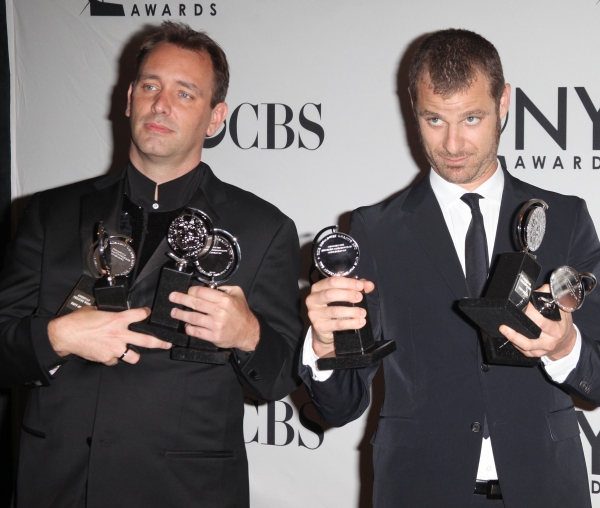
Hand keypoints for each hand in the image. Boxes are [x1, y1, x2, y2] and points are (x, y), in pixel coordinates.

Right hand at [47, 306, 171, 364]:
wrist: (65, 335)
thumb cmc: (78, 321)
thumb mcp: (96, 310)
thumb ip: (109, 313)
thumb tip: (113, 313)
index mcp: (118, 319)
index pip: (140, 315)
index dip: (146, 314)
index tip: (148, 314)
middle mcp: (120, 334)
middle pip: (147, 340)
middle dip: (160, 343)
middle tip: (167, 344)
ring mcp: (115, 348)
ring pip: (134, 356)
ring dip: (134, 354)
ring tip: (132, 352)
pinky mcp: (107, 358)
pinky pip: (115, 360)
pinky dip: (113, 358)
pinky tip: (107, 353)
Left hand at [169, 285, 259, 350]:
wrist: (248, 332)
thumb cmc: (242, 313)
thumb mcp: (237, 294)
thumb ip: (224, 288)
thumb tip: (208, 286)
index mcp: (225, 300)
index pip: (201, 292)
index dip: (191, 290)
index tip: (187, 291)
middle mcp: (219, 312)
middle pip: (195, 303)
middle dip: (181, 299)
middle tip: (172, 297)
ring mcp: (216, 325)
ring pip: (193, 318)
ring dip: (181, 314)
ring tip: (174, 312)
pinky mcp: (214, 336)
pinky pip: (196, 331)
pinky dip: (188, 328)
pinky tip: (186, 324)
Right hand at [306, 277, 373, 357]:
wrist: (324, 330)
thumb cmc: (334, 307)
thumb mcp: (344, 295)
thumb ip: (356, 288)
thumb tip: (370, 285)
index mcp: (317, 288)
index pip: (331, 281)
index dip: (347, 283)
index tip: (360, 286)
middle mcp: (312, 299)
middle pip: (330, 294)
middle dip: (348, 295)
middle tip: (360, 298)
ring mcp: (314, 314)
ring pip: (334, 311)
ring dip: (352, 311)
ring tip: (363, 312)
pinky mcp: (319, 326)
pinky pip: (337, 324)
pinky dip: (351, 323)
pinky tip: (360, 322)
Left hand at [499, 284, 577, 360]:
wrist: (567, 343)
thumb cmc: (563, 324)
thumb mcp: (563, 310)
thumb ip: (553, 298)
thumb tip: (543, 288)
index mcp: (556, 330)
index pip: (541, 322)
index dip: (530, 313)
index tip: (523, 306)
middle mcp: (549, 341)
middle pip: (531, 337)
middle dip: (516, 330)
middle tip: (504, 322)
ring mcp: (542, 349)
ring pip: (525, 346)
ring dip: (512, 338)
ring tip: (502, 329)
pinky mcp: (535, 354)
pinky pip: (523, 351)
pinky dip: (515, 344)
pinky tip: (508, 336)